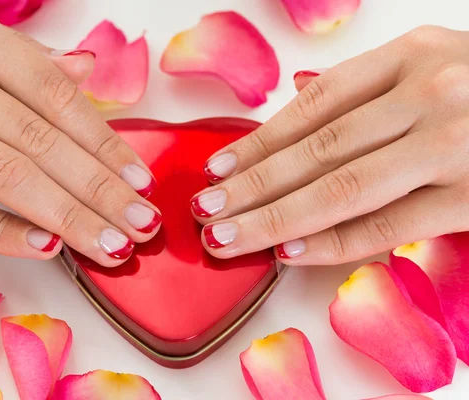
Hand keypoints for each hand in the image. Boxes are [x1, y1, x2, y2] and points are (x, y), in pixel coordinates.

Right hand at [0, 0, 160, 265]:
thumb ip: (26, 60)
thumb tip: (85, 74)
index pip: (57, 97)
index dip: (105, 143)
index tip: (141, 181)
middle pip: (42, 141)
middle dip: (100, 190)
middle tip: (142, 224)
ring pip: (7, 175)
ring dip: (68, 216)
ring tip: (113, 244)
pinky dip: (4, 231)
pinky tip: (49, 249)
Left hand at [192, 25, 468, 264]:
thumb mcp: (435, 62)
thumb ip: (368, 87)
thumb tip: (296, 102)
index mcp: (411, 56)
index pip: (312, 107)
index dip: (259, 141)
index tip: (219, 169)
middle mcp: (428, 95)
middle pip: (316, 150)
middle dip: (253, 187)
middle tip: (205, 210)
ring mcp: (453, 147)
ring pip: (342, 189)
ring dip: (276, 218)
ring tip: (228, 236)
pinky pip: (388, 226)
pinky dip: (334, 242)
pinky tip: (290, 253)